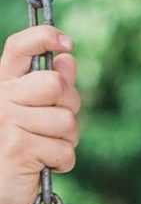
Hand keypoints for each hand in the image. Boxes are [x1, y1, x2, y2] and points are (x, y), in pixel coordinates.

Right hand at [0, 24, 80, 203]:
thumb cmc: (19, 152)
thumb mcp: (34, 115)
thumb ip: (50, 88)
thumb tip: (67, 59)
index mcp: (3, 85)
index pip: (18, 47)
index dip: (44, 37)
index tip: (67, 44)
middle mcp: (1, 98)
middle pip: (55, 84)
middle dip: (70, 106)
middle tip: (60, 126)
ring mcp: (6, 121)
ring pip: (66, 120)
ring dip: (68, 141)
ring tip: (49, 149)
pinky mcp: (18, 148)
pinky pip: (65, 149)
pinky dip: (64, 162)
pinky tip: (45, 166)